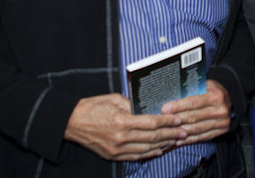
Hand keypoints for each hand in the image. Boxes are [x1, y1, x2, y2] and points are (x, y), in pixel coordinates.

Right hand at [64, 93, 184, 160]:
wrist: (71, 122)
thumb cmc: (92, 107)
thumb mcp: (114, 99)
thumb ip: (132, 103)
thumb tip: (147, 106)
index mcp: (122, 121)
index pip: (151, 122)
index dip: (167, 122)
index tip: (178, 120)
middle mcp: (121, 137)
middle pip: (152, 137)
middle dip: (170, 135)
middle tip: (183, 132)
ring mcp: (117, 148)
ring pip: (146, 149)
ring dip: (163, 145)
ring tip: (175, 141)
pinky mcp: (113, 155)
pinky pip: (135, 156)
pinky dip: (149, 154)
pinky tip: (159, 150)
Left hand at [161, 80, 231, 145]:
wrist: (230, 97)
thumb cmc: (212, 90)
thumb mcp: (204, 85)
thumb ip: (190, 91)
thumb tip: (169, 97)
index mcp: (215, 96)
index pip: (193, 102)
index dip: (178, 107)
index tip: (164, 109)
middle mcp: (220, 110)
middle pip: (194, 117)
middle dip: (176, 120)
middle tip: (163, 121)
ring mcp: (222, 122)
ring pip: (197, 129)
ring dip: (181, 132)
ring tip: (168, 132)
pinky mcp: (220, 131)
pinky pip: (202, 137)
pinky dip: (189, 139)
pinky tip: (178, 140)